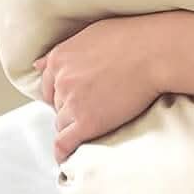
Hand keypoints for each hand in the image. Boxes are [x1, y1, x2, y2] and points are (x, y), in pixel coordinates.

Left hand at [35, 15, 168, 163]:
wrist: (155, 53)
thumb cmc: (132, 38)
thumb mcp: (90, 34)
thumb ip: (63, 51)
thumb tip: (37, 64)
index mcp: (60, 58)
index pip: (49, 85)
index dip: (62, 94)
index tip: (75, 99)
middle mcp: (61, 80)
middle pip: (57, 105)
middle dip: (71, 108)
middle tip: (94, 109)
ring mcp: (73, 102)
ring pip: (61, 123)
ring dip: (74, 126)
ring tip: (92, 128)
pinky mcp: (87, 122)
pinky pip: (65, 143)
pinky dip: (63, 153)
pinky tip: (66, 159)